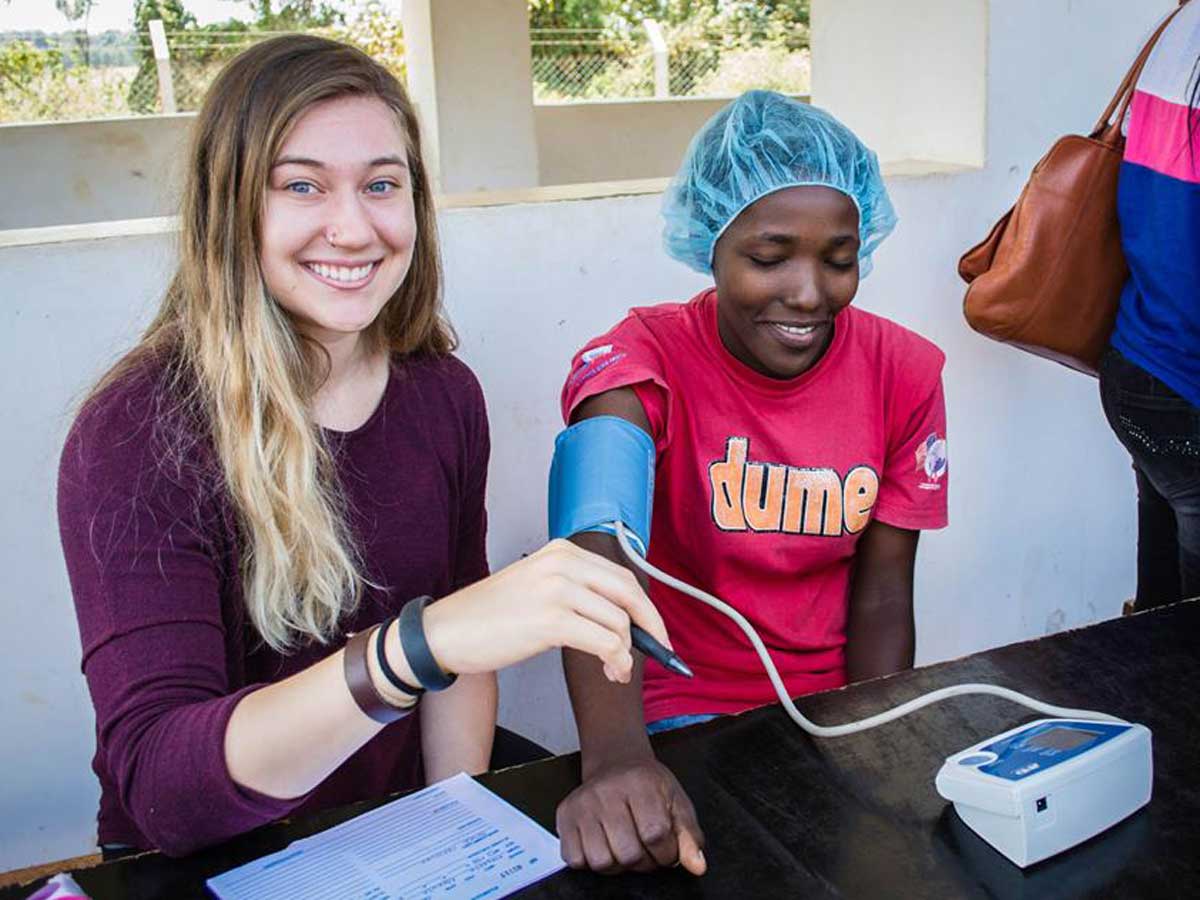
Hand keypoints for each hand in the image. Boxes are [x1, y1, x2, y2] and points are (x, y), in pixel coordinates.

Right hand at [423, 540, 670, 682]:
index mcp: (562, 551)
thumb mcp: (538, 586)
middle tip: (660, 652)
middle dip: (651, 627)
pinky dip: (616, 661)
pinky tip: (610, 672)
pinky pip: (605, 642)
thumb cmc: (490, 616)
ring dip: (627, 653)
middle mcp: (563, 563)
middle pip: (630, 593)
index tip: (657, 631)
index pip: (622, 576)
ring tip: (616, 670)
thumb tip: (623, 618)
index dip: (647, 607)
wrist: (447, 631)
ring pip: (619, 622)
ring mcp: (557, 589)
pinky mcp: (551, 619)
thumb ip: (577, 591)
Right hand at [556, 757, 705, 874]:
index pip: (656, 834)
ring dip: (617, 864)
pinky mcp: (565, 815)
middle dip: (643, 861)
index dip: (666, 852)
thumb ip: (689, 836)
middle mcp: (606, 791)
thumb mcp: (676, 803)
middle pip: (628, 854)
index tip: (666, 848)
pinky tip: (603, 843)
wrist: (615, 763)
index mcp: (640, 783)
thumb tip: (697, 866)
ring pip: (602, 862)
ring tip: (624, 846)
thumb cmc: (647, 785)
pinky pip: (576, 860)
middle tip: (644, 847)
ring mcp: (582, 804)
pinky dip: (590, 861)